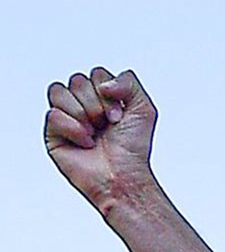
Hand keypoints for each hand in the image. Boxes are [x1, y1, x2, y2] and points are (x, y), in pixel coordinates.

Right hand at [44, 67, 157, 215]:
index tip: (119, 117)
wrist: (124, 177)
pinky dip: (73, 129)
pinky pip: (53, 114)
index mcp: (103, 98)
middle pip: (77, 80)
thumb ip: (129, 82)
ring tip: (95, 134)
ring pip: (58, 91)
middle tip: (107, 126)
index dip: (108, 93)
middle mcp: (84, 105)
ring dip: (82, 113)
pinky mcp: (54, 133)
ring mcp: (67, 117)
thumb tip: (103, 83)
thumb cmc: (133, 150)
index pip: (96, 74)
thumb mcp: (144, 109)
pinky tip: (85, 143)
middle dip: (96, 104)